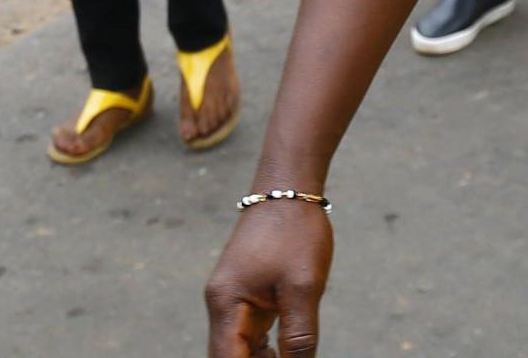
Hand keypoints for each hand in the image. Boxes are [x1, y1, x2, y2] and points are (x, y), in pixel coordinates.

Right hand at [205, 201, 332, 355]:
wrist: (289, 187)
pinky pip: (251, 336)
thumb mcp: (304, 288)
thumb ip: (299, 337)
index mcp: (226, 304)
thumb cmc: (295, 232)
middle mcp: (223, 305)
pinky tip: (286, 357)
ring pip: (241, 350)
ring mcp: (234, 300)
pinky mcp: (248, 295)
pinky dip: (266, 353)